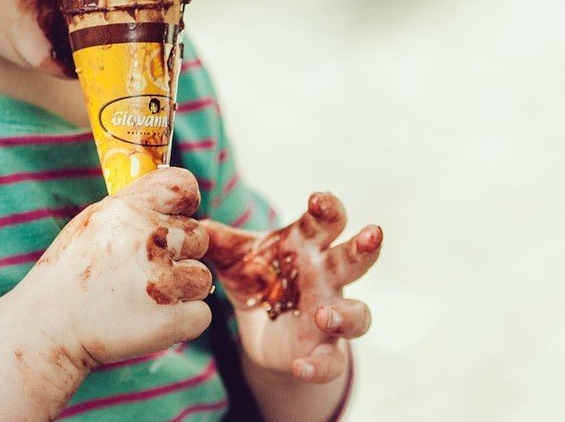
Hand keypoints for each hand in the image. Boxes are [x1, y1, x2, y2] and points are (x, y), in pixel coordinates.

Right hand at [15, 167, 214, 369]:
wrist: (47, 327)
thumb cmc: (70, 273)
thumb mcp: (92, 223)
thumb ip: (133, 206)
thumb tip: (174, 196)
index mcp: (126, 210)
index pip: (183, 186)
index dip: (185, 204)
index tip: (174, 219)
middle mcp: (146, 240)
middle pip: (198, 237)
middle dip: (180, 254)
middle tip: (143, 272)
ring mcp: (161, 281)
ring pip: (202, 278)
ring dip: (181, 290)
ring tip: (142, 298)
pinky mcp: (171, 320)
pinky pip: (202, 314)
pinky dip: (182, 321)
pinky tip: (149, 319)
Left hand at [200, 192, 381, 383]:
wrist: (261, 328)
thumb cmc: (258, 278)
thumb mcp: (233, 257)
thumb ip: (216, 240)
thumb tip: (192, 224)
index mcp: (308, 246)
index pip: (326, 222)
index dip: (327, 208)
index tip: (317, 199)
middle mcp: (327, 277)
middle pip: (354, 259)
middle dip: (365, 247)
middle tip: (373, 233)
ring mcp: (331, 315)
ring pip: (358, 314)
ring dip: (347, 313)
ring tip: (324, 313)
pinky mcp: (324, 350)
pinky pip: (331, 362)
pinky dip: (319, 366)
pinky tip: (299, 366)